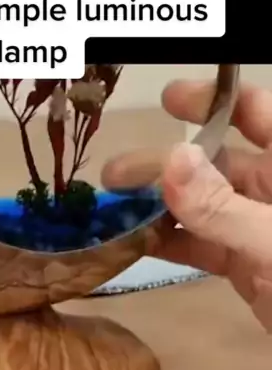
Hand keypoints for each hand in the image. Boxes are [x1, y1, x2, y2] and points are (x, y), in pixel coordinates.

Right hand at [102, 79, 271, 332]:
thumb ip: (224, 206)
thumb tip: (170, 159)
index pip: (255, 113)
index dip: (213, 102)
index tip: (167, 100)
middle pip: (216, 164)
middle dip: (166, 164)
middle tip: (113, 176)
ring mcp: (260, 232)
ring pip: (204, 208)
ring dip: (160, 207)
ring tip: (113, 211)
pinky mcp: (249, 269)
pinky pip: (204, 247)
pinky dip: (173, 244)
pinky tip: (137, 244)